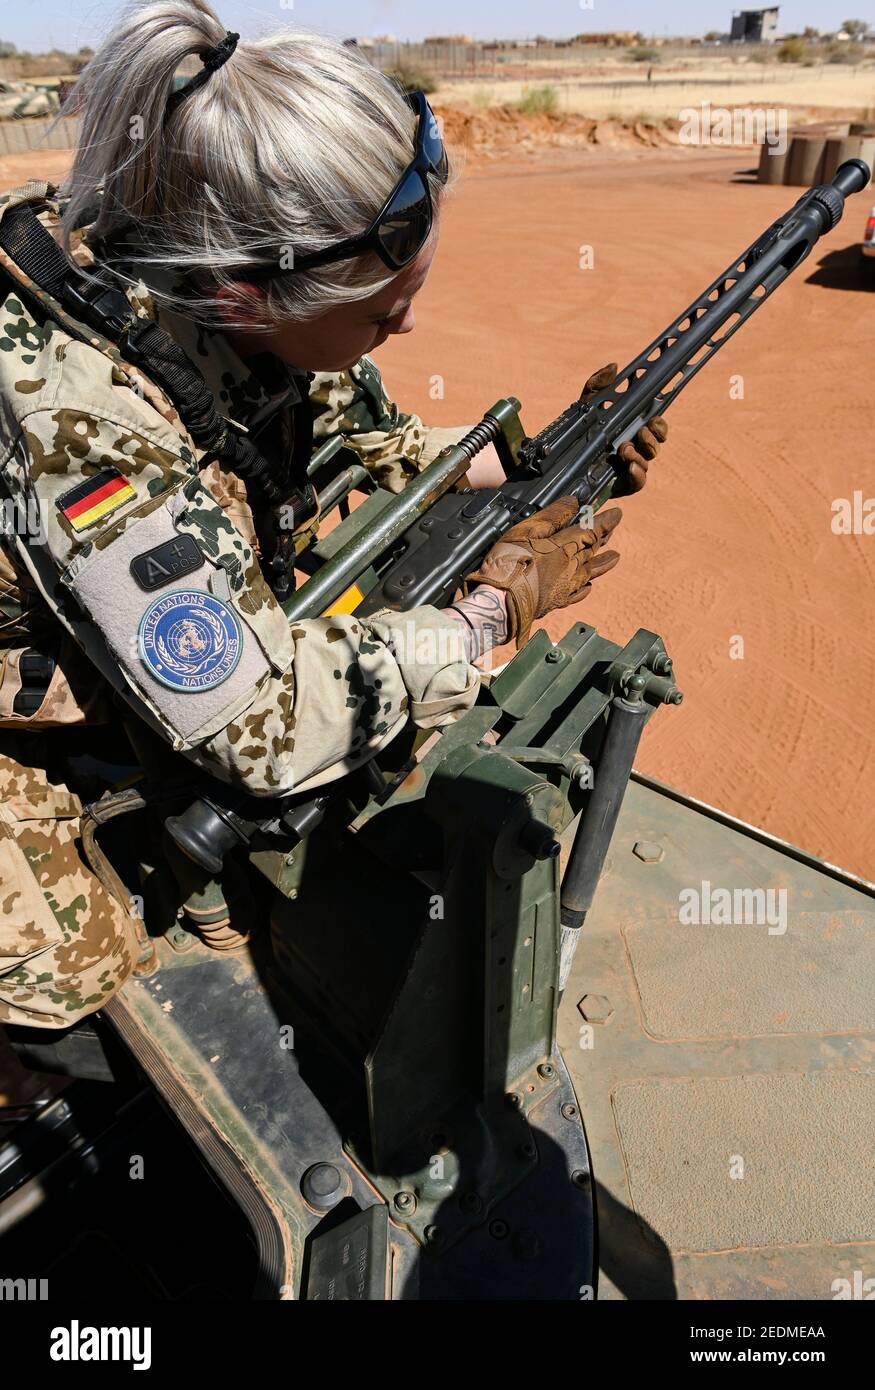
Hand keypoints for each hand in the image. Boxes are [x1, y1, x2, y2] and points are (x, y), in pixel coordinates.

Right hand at [465, 497, 621, 646]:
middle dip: (604, 538)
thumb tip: (575, 502)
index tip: (618, 513)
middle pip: (593, 550)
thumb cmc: (511, 561)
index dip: (606, 521)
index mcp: (566, 546)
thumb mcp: (528, 530)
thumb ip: (553, 515)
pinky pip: (578, 594)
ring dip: (603, 563)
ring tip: (616, 557)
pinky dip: (585, 587)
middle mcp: (571, 567)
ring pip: (590, 571)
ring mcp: (565, 586)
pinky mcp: (556, 602)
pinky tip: (588, 586)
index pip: (592, 530)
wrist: (501, 600)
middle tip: (612, 530)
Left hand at [582, 363, 667, 495]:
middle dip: (652, 438)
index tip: (653, 420)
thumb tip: (613, 367)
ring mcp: (629, 467)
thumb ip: (598, 384)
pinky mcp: (622, 484)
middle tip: (639, 432)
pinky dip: (637, 474)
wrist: (560, 460)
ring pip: (647, 462)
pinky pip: (638, 482)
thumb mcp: (586, 404)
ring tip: (624, 449)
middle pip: (656, 444)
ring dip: (641, 454)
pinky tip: (630, 466)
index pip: (656, 426)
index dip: (659, 425)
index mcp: (632, 429)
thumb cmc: (579, 430)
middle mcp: (634, 448)